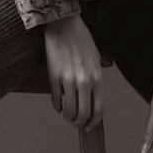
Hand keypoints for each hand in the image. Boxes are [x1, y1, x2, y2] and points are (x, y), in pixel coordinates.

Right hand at [43, 12, 103, 129]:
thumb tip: (95, 95)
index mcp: (97, 77)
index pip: (98, 108)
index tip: (90, 125)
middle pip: (83, 113)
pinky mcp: (54, 77)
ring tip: (67, 117)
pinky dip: (57, 106)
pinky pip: (55, 99)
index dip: (94, 121)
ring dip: (68, 117)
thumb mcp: (97, 57)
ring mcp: (68, 80)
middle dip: (79, 122)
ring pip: (69, 110)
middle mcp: (84, 82)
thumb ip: (98, 76)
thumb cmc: (81, 39)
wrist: (63, 26)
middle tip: (76, 124)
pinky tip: (58, 106)